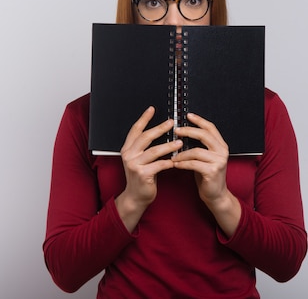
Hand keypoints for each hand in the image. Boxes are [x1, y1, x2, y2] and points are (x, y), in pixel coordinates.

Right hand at [115, 106, 180, 231]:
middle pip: (145, 137)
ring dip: (169, 146)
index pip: (135, 130)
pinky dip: (168, 162)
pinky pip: (159, 165)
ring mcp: (134, 165)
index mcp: (127, 149)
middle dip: (160, 128)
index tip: (152, 109)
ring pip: (154, 151)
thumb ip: (145, 147)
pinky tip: (176, 161)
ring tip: (180, 142)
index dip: (144, 118)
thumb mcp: (140, 159)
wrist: (136, 197)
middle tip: (172, 122)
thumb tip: (160, 130)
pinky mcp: (142, 174)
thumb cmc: (142, 176)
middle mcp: (128, 155)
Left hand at [172, 113, 240, 235]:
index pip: (210, 128)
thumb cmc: (207, 175)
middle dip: (188, 131)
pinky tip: (175, 164)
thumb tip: (183, 133)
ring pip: (196, 151)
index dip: (199, 120)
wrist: (216, 195)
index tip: (187, 115)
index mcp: (221, 145)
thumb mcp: (205, 157)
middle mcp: (222, 151)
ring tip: (172, 155)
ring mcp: (219, 161)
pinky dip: (182, 163)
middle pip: (204, 135)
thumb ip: (200, 146)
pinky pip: (193, 164)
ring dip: (181, 153)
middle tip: (176, 131)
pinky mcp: (213, 171)